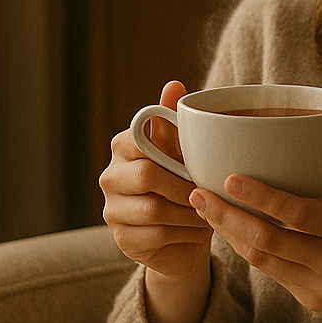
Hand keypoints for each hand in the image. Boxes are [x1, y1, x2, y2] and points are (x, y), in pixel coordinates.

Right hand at [98, 80, 212, 322]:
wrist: (185, 234)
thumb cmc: (184, 182)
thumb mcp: (182, 151)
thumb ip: (174, 123)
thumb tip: (174, 83)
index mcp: (123, 147)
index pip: (141, 141)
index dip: (174, 153)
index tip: (199, 163)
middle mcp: (111, 177)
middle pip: (146, 176)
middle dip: (184, 185)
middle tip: (209, 191)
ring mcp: (112, 210)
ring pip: (154, 209)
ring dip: (189, 211)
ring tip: (210, 211)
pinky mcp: (122, 239)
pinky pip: (156, 235)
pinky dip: (184, 232)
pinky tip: (199, 229)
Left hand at [191, 119, 321, 322]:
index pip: (299, 214)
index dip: (261, 197)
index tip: (229, 177)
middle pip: (267, 240)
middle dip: (226, 217)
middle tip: (195, 191)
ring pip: (262, 260)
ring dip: (229, 234)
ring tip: (203, 209)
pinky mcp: (314, 301)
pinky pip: (273, 273)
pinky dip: (250, 250)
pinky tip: (233, 230)